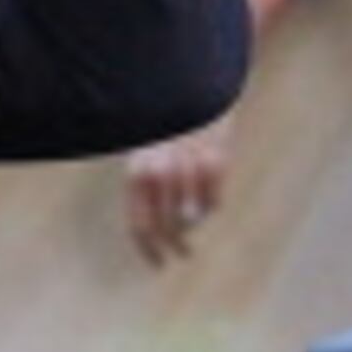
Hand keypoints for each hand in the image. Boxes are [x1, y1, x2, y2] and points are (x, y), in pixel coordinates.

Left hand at [123, 111, 234, 266]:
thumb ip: (145, 188)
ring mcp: (187, 165)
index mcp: (135, 173)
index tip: (157, 264)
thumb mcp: (143, 154)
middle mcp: (159, 172)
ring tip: (192, 224)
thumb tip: (157, 230)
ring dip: (193, 224)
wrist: (189, 87)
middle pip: (168, 228)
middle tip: (182, 255)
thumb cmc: (163, 126)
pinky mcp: (216, 157)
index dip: (148, 250)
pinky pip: (215, 199)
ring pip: (193, 216)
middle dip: (175, 246)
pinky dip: (212, 205)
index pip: (140, 225)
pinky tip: (208, 204)